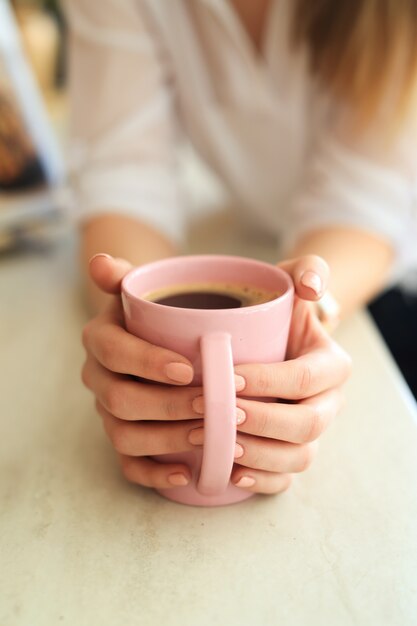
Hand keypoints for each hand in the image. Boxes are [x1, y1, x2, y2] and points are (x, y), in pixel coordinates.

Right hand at [82, 254, 207, 488]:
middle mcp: (99, 377)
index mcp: (102, 338)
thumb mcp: (150, 288)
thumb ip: (128, 275)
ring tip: (208, 435)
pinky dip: (157, 474)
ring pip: (126, 434)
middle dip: (168, 404)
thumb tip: (100, 264)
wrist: (161, 337)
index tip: (189, 367)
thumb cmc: (164, 312)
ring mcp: (110, 412)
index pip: (113, 350)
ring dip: (167, 438)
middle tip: (212, 403)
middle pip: (121, 400)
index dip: (147, 361)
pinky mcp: (125, 439)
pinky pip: (130, 464)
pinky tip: (189, 472)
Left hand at [189, 255, 351, 494]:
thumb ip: (307, 270)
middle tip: (220, 411)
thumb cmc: (273, 310)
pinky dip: (261, 482)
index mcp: (331, 365)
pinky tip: (231, 473)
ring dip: (259, 456)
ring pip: (299, 457)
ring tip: (220, 444)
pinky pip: (286, 480)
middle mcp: (327, 403)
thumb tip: (313, 289)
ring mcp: (310, 433)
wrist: (267, 338)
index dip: (268, 382)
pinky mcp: (291, 453)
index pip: (305, 378)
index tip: (228, 378)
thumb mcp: (288, 281)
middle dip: (263, 422)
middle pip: (308, 425)